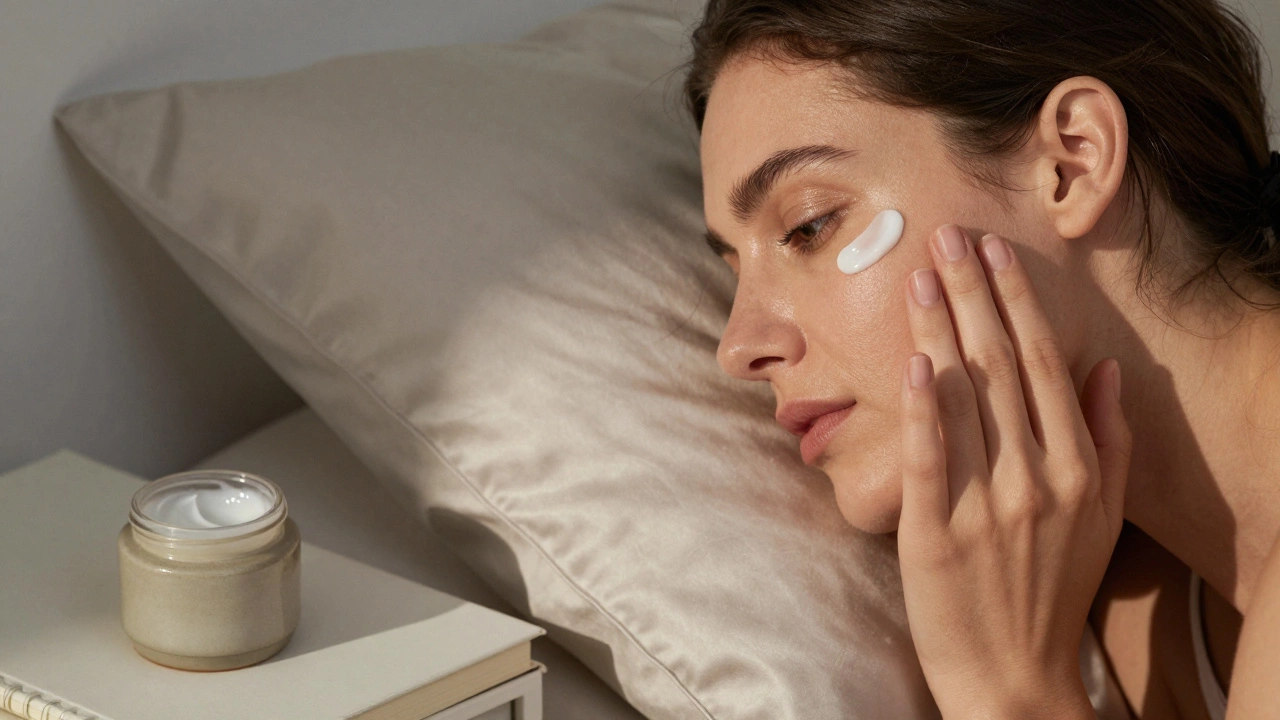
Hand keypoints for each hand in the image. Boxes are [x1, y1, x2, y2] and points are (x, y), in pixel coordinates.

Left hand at [896, 225, 1130, 718]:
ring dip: (939, 330)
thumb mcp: (1104, 515)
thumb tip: (1105, 369)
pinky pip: (929, 458)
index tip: (994, 252)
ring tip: (919, 276)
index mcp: (1077, 466)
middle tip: (946, 236)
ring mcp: (986, 503)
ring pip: (962, 399)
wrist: (1013, 674)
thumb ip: (1111, 440)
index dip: (1016, 302)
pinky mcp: (934, 532)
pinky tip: (914, 363)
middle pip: (1000, 365)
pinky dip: (923, 409)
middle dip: (972, 294)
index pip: (1042, 363)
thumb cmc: (1054, 587)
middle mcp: (1037, 476)